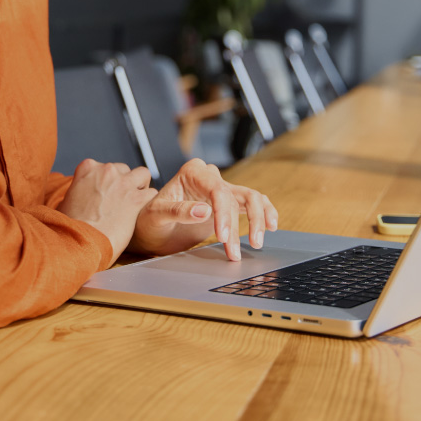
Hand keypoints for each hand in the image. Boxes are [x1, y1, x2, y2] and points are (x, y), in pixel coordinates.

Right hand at [57, 159, 158, 261]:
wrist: (81, 240)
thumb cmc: (72, 225)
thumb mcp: (66, 200)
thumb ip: (79, 191)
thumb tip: (82, 196)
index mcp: (88, 168)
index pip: (104, 166)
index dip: (107, 181)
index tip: (106, 193)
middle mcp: (106, 171)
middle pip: (124, 169)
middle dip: (124, 183)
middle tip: (119, 200)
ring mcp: (123, 183)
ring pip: (143, 175)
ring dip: (140, 186)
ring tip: (134, 202)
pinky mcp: (136, 199)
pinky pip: (151, 193)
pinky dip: (148, 202)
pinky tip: (140, 212)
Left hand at [129, 159, 278, 260]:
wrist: (151, 230)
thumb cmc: (149, 220)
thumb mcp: (157, 215)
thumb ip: (179, 211)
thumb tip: (205, 210)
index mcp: (192, 172)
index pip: (217, 190)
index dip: (225, 214)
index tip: (223, 237)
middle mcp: (208, 176)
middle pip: (238, 194)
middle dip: (246, 222)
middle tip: (241, 248)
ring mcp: (219, 189)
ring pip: (251, 198)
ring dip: (259, 220)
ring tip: (257, 243)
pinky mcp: (228, 204)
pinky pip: (252, 204)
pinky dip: (264, 214)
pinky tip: (271, 226)